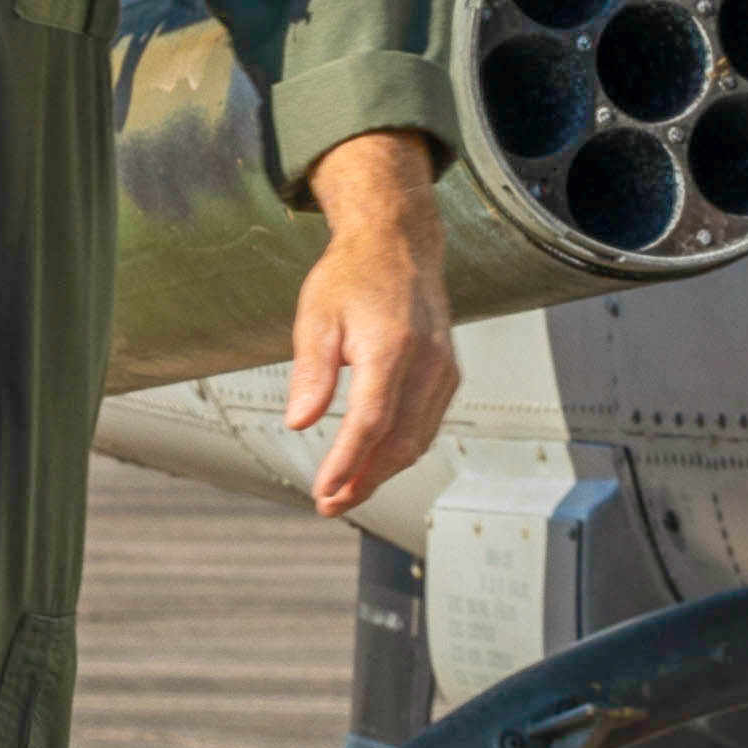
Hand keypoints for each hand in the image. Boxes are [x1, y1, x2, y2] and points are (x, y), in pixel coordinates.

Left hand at [284, 131, 460, 519]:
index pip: (371, 422)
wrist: (399, 245)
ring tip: (346, 492)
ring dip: (383, 473)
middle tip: (329, 503)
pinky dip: (402, 451)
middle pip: (399, 442)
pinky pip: (428, 425)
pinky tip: (375, 464)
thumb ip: (311, 371)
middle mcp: (426, 362)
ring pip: (418, 440)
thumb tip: (298, 422)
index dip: (347, 464)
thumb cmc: (353, 276)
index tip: (324, 491)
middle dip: (364, 480)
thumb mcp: (316, 315)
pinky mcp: (449, 374)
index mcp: (391, 346)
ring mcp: (444, 369)